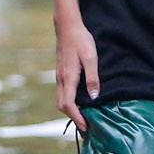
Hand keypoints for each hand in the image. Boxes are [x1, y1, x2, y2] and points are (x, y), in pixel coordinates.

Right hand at [54, 17, 98, 132]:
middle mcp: (61, 79)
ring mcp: (59, 75)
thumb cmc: (81, 40)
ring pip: (61, 98)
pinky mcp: (61, 72)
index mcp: (68, 77)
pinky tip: (79, 101)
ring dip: (71, 110)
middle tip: (86, 126)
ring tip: (83, 116)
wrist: (67, 26)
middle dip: (72, 117)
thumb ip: (92, 78)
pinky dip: (69, 101)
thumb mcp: (91, 58)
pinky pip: (63, 92)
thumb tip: (94, 97)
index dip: (76, 117)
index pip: (68, 104)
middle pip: (62, 105)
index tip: (85, 126)